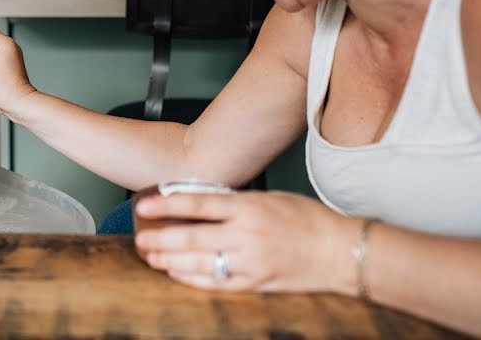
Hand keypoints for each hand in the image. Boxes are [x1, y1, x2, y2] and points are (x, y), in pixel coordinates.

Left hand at [134, 190, 357, 293]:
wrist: (340, 251)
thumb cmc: (306, 219)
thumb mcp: (268, 198)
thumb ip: (234, 202)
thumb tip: (198, 203)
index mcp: (249, 207)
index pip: (197, 203)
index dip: (167, 204)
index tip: (145, 205)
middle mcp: (247, 234)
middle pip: (191, 237)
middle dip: (160, 239)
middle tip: (140, 238)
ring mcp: (250, 261)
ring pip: (199, 262)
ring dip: (171, 260)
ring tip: (151, 257)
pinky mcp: (255, 283)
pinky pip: (216, 282)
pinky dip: (193, 279)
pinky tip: (176, 274)